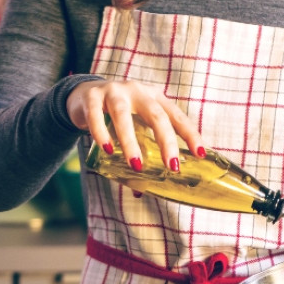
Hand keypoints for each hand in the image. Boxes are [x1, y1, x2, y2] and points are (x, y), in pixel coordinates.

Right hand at [68, 79, 204, 170]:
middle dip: (166, 141)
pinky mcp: (91, 97)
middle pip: (156, 115)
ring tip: (136, 165)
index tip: (200, 154)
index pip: (176, 116)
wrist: (82, 95)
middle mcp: (137, 92)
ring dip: (131, 142)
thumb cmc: (115, 115)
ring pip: (123, 115)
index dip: (190, 134)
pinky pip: (96, 115)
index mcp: (154, 98)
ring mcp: (114, 91)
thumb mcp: (133, 127)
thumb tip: (141, 192)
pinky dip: (102, 133)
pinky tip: (108, 149)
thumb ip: (138, 153)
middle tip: (172, 166)